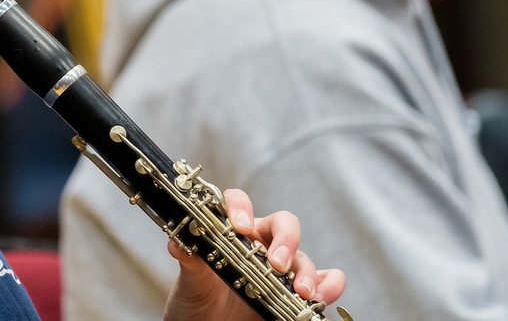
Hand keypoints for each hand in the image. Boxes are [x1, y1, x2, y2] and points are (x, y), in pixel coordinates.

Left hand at [162, 188, 345, 320]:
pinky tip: (322, 295)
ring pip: (303, 257)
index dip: (241, 207)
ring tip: (302, 292)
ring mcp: (280, 271)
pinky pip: (325, 281)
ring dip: (306, 271)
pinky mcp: (295, 295)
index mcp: (232, 233)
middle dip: (285, 240)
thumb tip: (178, 242)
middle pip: (283, 225)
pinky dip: (329, 285)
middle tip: (277, 264)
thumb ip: (190, 261)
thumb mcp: (190, 284)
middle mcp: (260, 246)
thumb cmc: (195, 304)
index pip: (239, 203)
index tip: (240, 226)